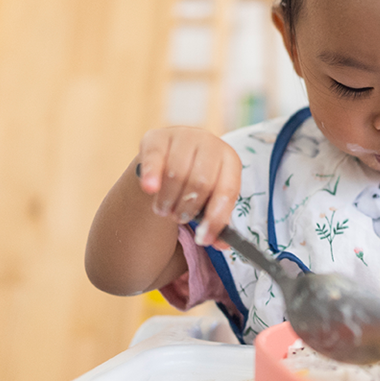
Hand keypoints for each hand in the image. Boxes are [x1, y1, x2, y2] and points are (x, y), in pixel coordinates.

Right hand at [137, 127, 240, 247]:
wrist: (172, 153)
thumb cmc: (197, 181)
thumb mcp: (212, 197)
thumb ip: (216, 220)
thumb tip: (220, 244)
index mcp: (230, 159)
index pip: (227, 190)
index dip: (216, 218)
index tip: (203, 240)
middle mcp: (210, 143)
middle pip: (201, 182)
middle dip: (188, 208)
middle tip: (178, 219)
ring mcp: (183, 136)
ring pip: (177, 173)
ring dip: (169, 199)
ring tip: (164, 210)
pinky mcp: (157, 137)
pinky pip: (154, 158)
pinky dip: (152, 176)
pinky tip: (150, 190)